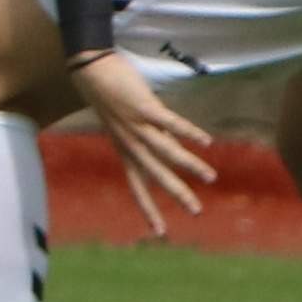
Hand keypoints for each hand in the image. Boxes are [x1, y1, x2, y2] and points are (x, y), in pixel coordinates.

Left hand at [72, 53, 213, 234]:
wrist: (90, 69)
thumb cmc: (111, 96)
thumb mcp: (128, 124)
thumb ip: (152, 138)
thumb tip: (175, 148)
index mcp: (124, 151)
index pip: (137, 187)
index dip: (148, 209)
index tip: (160, 232)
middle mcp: (130, 144)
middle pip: (156, 175)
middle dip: (177, 194)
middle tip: (197, 212)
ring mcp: (137, 125)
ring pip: (167, 152)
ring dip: (190, 165)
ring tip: (211, 177)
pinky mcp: (144, 107)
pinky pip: (171, 123)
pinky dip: (189, 133)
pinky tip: (206, 142)